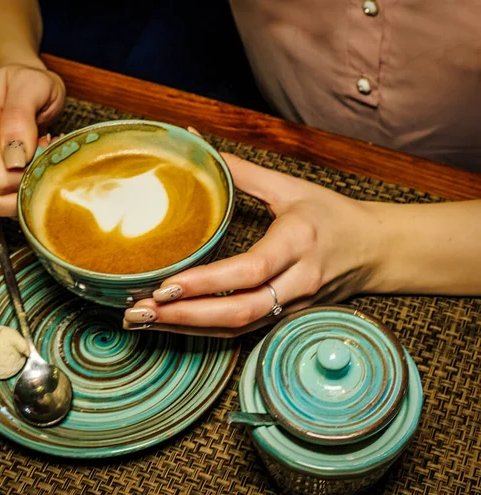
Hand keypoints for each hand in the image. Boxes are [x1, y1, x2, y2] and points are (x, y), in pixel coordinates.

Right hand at [0, 63, 65, 216]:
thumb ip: (22, 116)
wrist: (17, 87)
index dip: (28, 177)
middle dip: (20, 193)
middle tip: (40, 167)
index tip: (46, 153)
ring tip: (31, 169)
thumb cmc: (29, 87)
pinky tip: (21, 173)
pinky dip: (9, 196)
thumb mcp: (35, 86)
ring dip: (15, 196)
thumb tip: (14, 159)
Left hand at [123, 153, 380, 336]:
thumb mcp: (291, 187)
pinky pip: (243, 331)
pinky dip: (205, 330)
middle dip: (185, 316)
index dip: (206, 282)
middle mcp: (298, 281)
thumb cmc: (333, 216)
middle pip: (240, 311)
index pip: (249, 270)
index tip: (165, 285)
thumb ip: (243, 171)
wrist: (375, 251)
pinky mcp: (287, 318)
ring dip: (188, 328)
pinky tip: (174, 323)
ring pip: (238, 328)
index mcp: (298, 241)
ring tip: (143, 321)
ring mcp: (294, 305)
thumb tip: (199, 144)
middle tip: (138, 312)